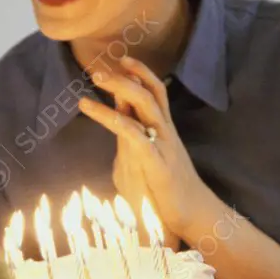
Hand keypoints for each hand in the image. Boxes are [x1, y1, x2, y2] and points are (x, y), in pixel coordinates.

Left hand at [80, 56, 212, 238]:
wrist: (189, 218)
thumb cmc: (163, 195)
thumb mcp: (140, 165)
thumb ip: (128, 146)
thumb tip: (117, 132)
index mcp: (162, 131)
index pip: (152, 94)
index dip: (137, 76)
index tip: (118, 60)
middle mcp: (164, 132)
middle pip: (150, 92)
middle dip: (128, 75)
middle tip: (102, 64)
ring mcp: (163, 144)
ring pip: (145, 104)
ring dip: (121, 86)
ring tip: (98, 76)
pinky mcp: (156, 160)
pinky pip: (132, 133)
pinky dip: (110, 116)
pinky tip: (90, 107)